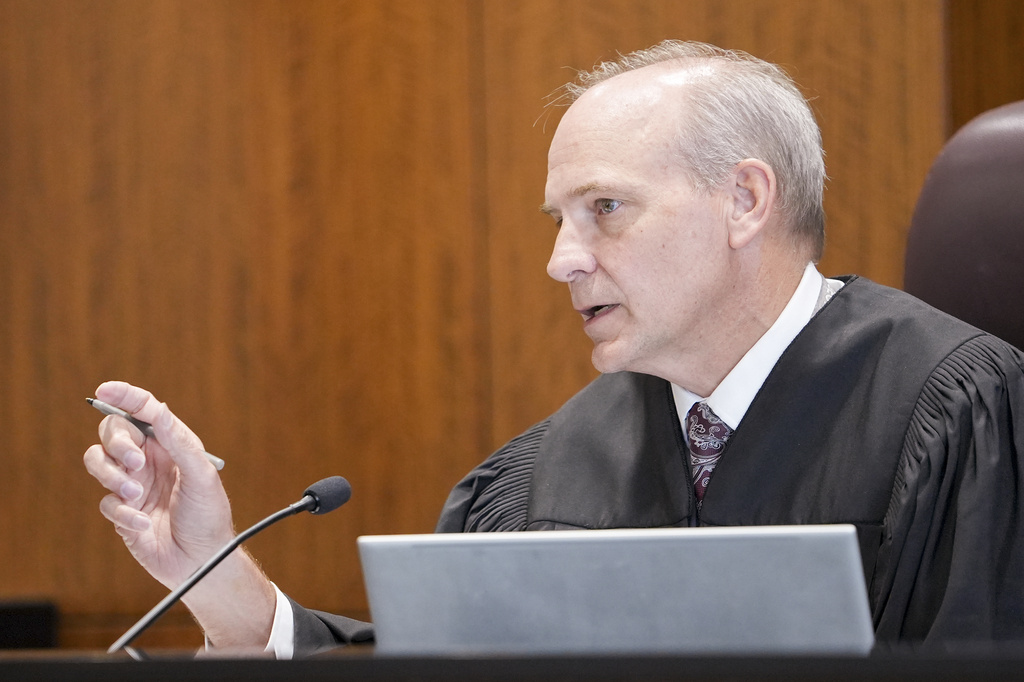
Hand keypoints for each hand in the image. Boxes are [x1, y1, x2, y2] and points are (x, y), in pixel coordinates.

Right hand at [83, 380, 275, 648]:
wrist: (204, 562)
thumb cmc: (210, 516)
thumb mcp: (202, 475)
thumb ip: (180, 443)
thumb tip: (158, 410)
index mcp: (170, 445)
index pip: (142, 412)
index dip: (124, 397)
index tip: (105, 389)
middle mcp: (148, 461)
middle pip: (112, 434)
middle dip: (117, 444)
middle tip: (135, 462)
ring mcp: (132, 485)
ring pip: (98, 463)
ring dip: (112, 476)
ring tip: (136, 494)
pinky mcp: (122, 513)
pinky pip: (106, 503)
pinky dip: (122, 512)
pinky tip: (143, 524)